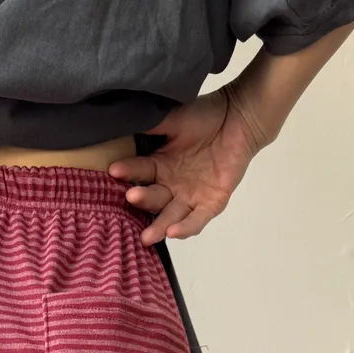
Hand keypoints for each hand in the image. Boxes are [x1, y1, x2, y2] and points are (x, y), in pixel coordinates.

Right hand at [108, 85, 270, 246]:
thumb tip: (122, 122)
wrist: (239, 117)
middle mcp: (171, 185)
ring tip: (147, 236)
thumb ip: (151, 125)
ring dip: (158, 227)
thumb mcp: (173, 119)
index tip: (114, 170)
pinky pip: (196, 220)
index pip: (140, 172)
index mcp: (160, 166)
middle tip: (131, 197)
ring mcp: (190, 197)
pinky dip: (185, 228)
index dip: (128, 171)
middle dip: (142, 200)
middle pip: (153, 199)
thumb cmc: (205, 115)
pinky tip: (173, 233)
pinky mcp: (211, 204)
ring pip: (171, 217)